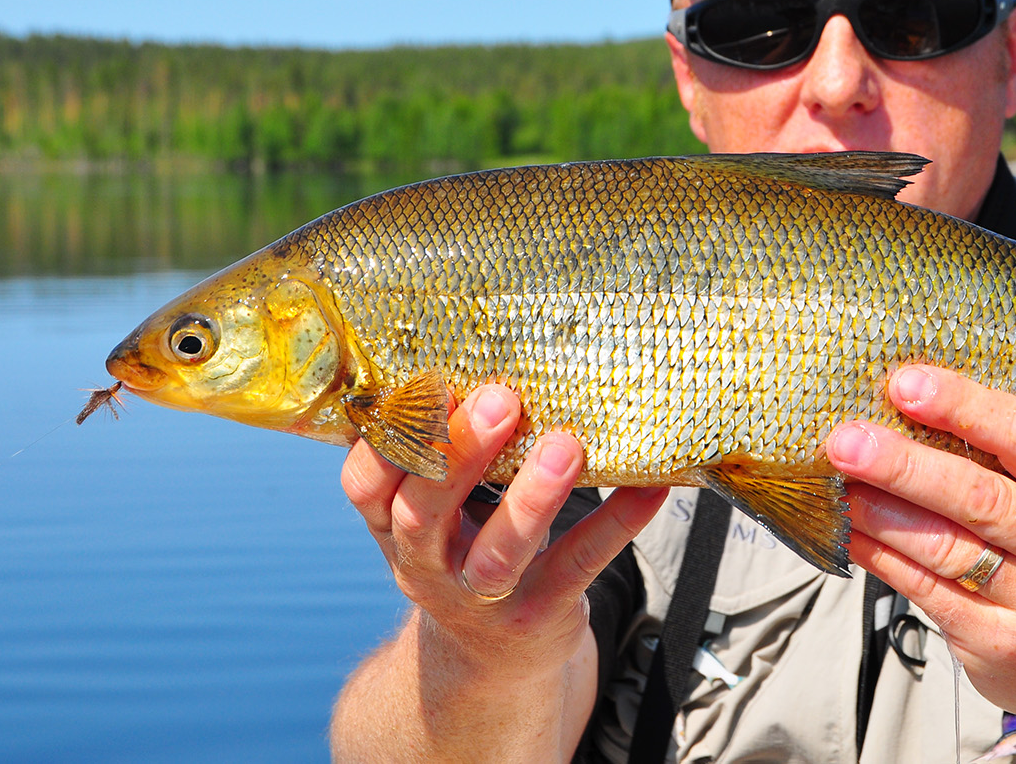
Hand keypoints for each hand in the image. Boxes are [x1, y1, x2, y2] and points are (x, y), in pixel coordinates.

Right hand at [341, 382, 667, 674]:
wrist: (489, 662)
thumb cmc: (465, 550)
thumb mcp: (436, 512)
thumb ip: (442, 454)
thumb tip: (480, 353)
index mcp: (395, 526)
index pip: (365, 486)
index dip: (388, 440)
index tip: (425, 384)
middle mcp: (427, 565)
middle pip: (425, 513)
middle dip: (459, 455)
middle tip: (501, 399)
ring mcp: (482, 596)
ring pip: (499, 552)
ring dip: (532, 498)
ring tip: (566, 445)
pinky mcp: (540, 612)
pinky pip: (578, 564)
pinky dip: (615, 523)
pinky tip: (650, 486)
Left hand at [825, 365, 1015, 738]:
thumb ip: (1013, 464)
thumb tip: (910, 408)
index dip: (963, 407)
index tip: (905, 384)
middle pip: (980, 497)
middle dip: (904, 464)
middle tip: (847, 440)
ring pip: (945, 547)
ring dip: (880, 510)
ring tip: (837, 482)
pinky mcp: (999, 644)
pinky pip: (925, 589)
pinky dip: (880, 554)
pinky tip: (850, 531)